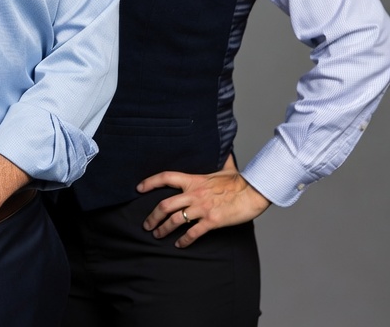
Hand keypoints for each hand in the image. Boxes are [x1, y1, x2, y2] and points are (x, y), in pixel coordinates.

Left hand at [137, 156, 269, 247]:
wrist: (254, 193)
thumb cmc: (240, 181)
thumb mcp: (226, 167)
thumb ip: (220, 159)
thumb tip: (224, 148)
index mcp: (194, 180)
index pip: (165, 177)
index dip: (150, 182)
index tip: (138, 188)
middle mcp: (194, 194)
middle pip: (165, 204)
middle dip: (152, 216)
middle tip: (146, 224)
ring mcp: (202, 208)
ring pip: (175, 220)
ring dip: (163, 229)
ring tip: (157, 235)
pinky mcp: (212, 221)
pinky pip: (193, 233)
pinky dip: (184, 240)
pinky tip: (179, 245)